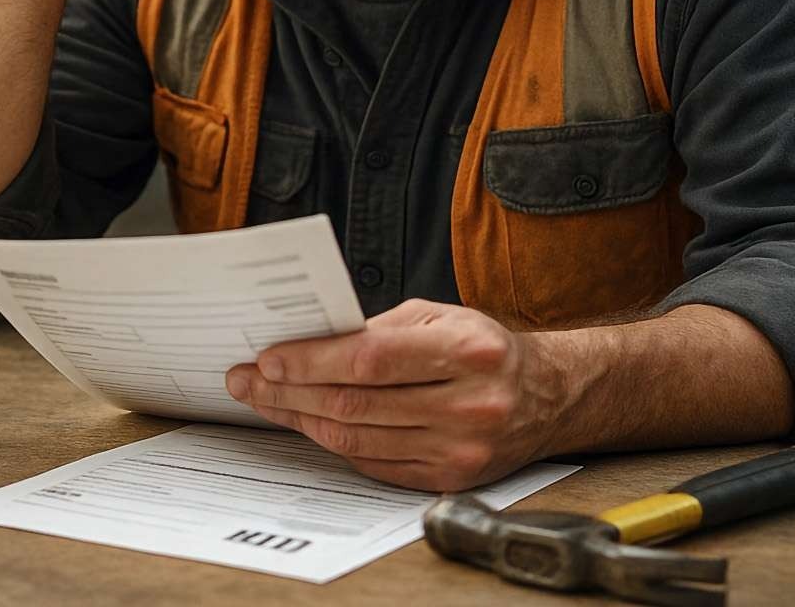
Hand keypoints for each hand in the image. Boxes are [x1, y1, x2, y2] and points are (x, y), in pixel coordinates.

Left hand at [224, 299, 568, 491]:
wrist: (546, 397)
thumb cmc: (483, 349)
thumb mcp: (439, 317)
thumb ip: (378, 330)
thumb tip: (306, 342)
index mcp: (468, 351)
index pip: (369, 359)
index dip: (311, 361)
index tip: (268, 359)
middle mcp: (468, 404)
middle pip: (355, 403)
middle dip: (289, 392)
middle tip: (248, 381)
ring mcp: (460, 448)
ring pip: (357, 438)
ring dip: (301, 419)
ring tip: (266, 401)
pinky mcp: (449, 477)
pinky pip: (373, 462)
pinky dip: (332, 442)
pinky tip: (307, 422)